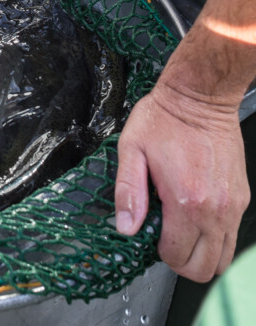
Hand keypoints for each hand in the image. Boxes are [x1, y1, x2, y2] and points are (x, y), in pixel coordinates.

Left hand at [115, 81, 249, 281]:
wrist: (199, 98)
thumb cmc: (163, 120)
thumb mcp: (131, 150)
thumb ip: (127, 192)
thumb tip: (125, 227)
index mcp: (187, 201)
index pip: (177, 256)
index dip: (158, 252)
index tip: (149, 232)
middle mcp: (216, 209)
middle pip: (205, 268)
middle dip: (181, 262)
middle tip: (163, 239)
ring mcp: (234, 205)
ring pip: (224, 257)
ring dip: (200, 254)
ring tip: (179, 231)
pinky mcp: (241, 197)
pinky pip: (233, 236)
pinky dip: (214, 238)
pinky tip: (193, 218)